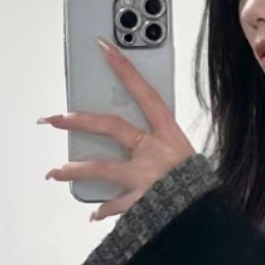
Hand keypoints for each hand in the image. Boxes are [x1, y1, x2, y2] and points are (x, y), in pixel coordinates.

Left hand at [39, 37, 195, 221]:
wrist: (209, 216)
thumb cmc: (201, 185)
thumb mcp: (187, 155)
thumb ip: (164, 146)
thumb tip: (144, 143)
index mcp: (169, 135)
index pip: (146, 94)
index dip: (125, 70)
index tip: (105, 49)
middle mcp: (154, 151)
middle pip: (112, 127)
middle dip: (81, 121)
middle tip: (56, 118)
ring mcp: (144, 176)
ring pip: (101, 168)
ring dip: (75, 170)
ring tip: (55, 172)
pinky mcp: (140, 202)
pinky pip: (115, 205)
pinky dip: (104, 209)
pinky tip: (93, 212)